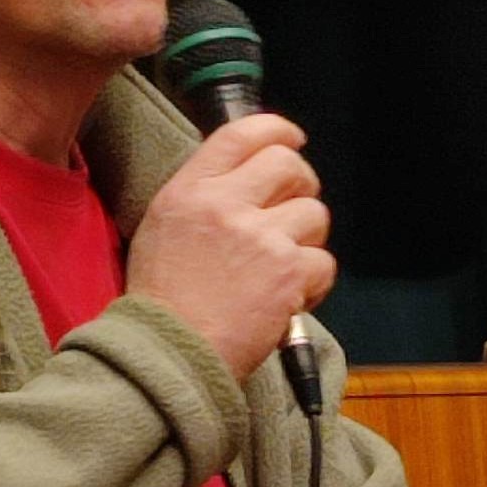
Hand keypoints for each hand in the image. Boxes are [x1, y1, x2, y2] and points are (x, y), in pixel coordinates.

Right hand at [126, 114, 335, 379]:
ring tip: (281, 268)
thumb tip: (244, 180)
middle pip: (290, 165)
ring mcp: (261, 237)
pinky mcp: (288, 273)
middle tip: (291, 214)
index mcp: (190, 190)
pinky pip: (324, 262)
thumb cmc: (162, 304)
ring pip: (315, 214)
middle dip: (301, 186)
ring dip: (307, 240)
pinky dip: (312, 283)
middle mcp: (226, 204)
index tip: (292, 140)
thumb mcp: (162, 229)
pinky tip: (287, 299)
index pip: (243, 132)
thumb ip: (201, 197)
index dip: (277, 131)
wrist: (169, 355)